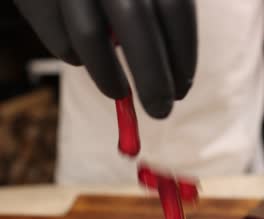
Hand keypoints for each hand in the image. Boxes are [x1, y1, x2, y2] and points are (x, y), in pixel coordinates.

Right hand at [14, 0, 197, 117]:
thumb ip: (154, 18)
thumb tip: (172, 80)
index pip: (174, 8)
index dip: (182, 56)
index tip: (181, 90)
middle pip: (135, 21)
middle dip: (153, 79)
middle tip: (161, 111)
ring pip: (90, 37)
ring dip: (110, 79)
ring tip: (120, 93)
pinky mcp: (37, 0)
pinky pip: (61, 43)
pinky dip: (78, 59)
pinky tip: (85, 58)